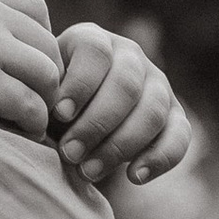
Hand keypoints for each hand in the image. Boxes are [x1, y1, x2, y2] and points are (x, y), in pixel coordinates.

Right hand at [0, 0, 63, 141]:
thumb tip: (7, 47)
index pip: (34, 7)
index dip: (41, 39)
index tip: (31, 64)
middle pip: (46, 43)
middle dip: (47, 76)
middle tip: (37, 100)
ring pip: (45, 73)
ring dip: (43, 100)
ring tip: (31, 119)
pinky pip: (29, 104)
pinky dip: (31, 121)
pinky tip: (20, 130)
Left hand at [51, 24, 192, 187]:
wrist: (70, 129)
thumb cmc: (47, 109)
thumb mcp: (39, 94)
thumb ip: (40, 95)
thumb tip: (41, 111)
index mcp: (94, 41)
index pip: (95, 52)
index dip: (79, 84)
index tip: (59, 115)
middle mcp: (131, 56)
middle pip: (126, 84)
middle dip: (96, 123)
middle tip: (69, 153)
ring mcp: (158, 85)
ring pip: (151, 111)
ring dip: (119, 145)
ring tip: (88, 171)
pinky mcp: (175, 116)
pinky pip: (179, 136)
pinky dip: (159, 158)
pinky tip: (134, 177)